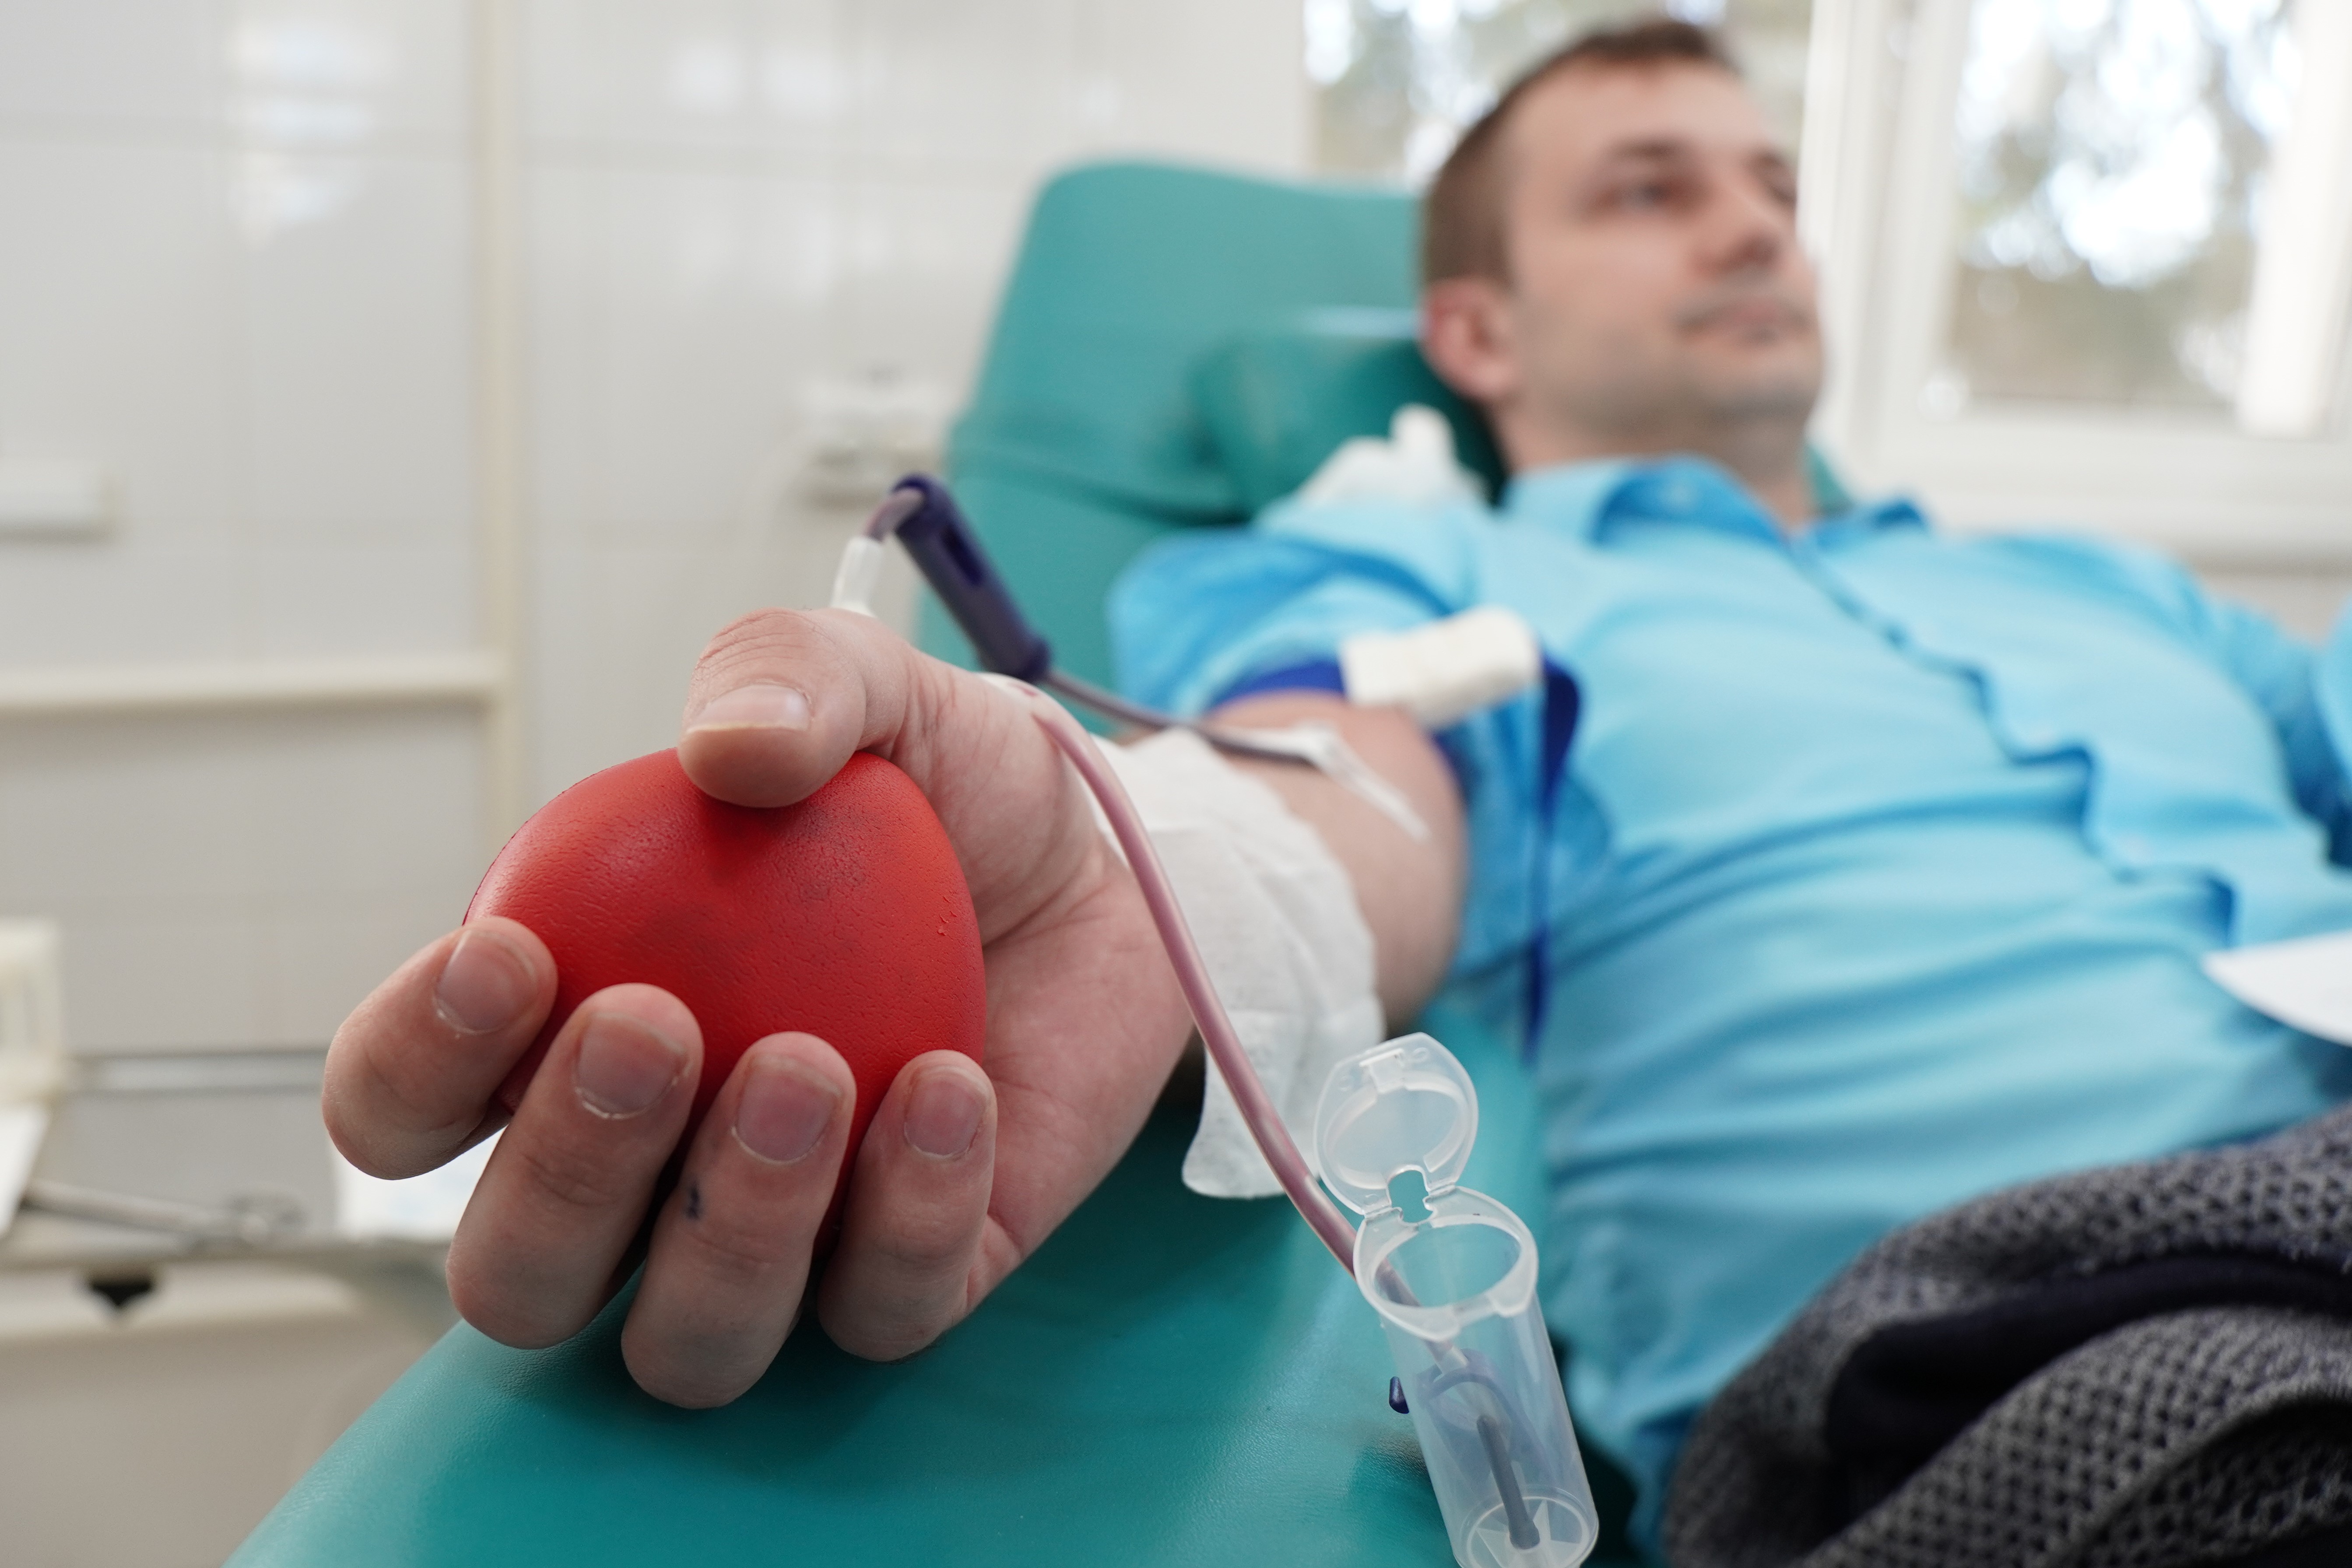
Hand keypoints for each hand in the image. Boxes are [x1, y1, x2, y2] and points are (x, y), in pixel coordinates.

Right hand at [324, 608, 1193, 1406]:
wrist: (1108, 863)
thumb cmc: (939, 792)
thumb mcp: (865, 693)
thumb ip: (782, 679)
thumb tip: (728, 748)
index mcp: (561, 1040)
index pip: (403, 1111)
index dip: (414, 1063)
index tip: (508, 954)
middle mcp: (646, 1176)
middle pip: (517, 1279)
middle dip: (564, 1174)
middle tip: (656, 1025)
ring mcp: (780, 1247)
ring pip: (688, 1346)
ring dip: (731, 1225)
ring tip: (809, 1064)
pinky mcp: (916, 1274)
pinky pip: (880, 1311)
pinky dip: (908, 1210)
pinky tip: (950, 1088)